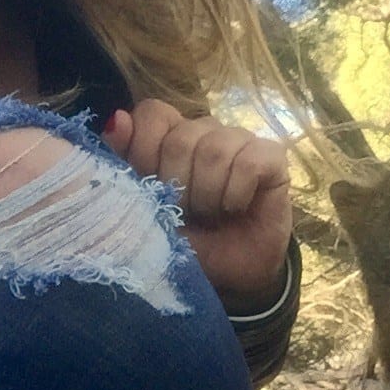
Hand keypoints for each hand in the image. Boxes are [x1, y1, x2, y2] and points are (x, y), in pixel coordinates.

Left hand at [104, 99, 291, 312]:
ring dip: (208, 194)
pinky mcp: (272, 157)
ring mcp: (240, 140)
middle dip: (178, 187)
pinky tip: (235, 208)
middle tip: (185, 212)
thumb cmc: (185, 241)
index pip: (153, 114)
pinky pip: (248, 163)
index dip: (146, 150)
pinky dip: (236, 194)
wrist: (228, 276)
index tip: (150, 188)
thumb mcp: (143, 209)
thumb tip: (117, 119)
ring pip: (215, 149)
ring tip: (211, 214)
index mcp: (170, 136)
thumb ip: (124, 163)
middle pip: (181, 137)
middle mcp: (205, 132)